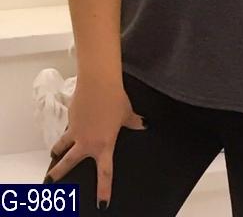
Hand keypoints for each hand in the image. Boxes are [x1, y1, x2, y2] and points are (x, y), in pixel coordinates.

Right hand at [45, 77, 146, 208]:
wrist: (98, 85)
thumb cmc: (116, 100)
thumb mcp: (127, 113)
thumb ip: (134, 122)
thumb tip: (144, 125)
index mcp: (104, 145)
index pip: (105, 172)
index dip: (104, 189)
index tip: (101, 204)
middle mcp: (86, 143)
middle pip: (68, 164)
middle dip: (58, 174)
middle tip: (50, 183)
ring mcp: (76, 132)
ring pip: (61, 146)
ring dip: (57, 151)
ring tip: (53, 155)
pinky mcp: (70, 119)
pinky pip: (67, 129)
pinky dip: (66, 131)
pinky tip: (67, 127)